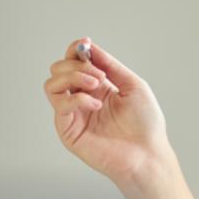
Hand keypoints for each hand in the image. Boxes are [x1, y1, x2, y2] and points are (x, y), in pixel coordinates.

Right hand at [43, 38, 174, 187]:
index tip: (84, 43)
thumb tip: (89, 47)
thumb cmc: (146, 124)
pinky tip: (97, 104)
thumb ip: (110, 65)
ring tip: (96, 84)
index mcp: (98, 87)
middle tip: (98, 74)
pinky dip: (77, 98)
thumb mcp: (133, 85)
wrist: (147, 154)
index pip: (75, 62)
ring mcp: (74, 114)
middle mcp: (83, 98)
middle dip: (75, 64)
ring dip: (72, 76)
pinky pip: (60, 105)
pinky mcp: (68, 130)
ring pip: (52, 84)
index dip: (76, 50)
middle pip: (59, 69)